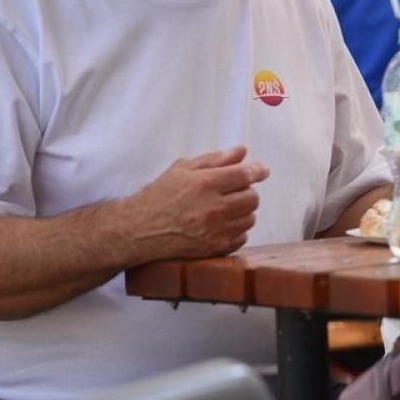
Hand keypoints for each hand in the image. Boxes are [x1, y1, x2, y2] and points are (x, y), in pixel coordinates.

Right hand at [123, 146, 269, 259]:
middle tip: (233, 190)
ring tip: (224, 208)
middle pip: (252, 197)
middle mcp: (212, 208)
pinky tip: (221, 224)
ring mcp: (215, 231)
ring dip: (242, 211)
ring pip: (250, 218)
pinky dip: (236, 229)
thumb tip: (242, 151)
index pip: (245, 175)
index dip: (257, 171)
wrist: (138, 230)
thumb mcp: (182, 169)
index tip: (262, 170)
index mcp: (204, 184)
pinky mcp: (214, 249)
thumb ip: (215, 159)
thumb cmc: (159, 196)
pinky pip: (242, 237)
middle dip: (246, 191)